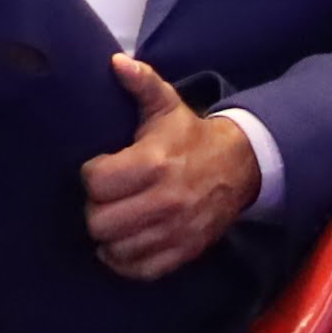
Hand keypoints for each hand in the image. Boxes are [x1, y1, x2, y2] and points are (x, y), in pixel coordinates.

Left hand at [81, 57, 261, 280]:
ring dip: (108, 236)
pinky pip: (140, 270)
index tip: (102, 169)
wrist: (240, 167)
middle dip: (96, 208)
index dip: (91, 175)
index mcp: (154, 162)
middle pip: (100, 221)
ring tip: (115, 220)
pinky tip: (124, 243)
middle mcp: (165, 200)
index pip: (96, 182)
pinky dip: (125, 261)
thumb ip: (141, 83)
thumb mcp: (167, 106)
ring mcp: (175, 231)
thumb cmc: (191, 136)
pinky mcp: (183, 252)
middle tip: (106, 198)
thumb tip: (116, 62)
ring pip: (116, 249)